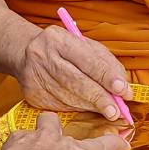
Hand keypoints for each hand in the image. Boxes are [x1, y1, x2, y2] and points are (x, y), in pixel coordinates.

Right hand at [16, 26, 132, 120]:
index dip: (107, 77)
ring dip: (91, 106)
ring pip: (69, 97)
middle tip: (117, 111)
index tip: (123, 90)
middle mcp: (43, 56)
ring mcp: (35, 76)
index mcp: (58, 38)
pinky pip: (61, 106)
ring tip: (108, 111)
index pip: (87, 60)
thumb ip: (106, 63)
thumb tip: (123, 88)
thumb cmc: (63, 49)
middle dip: (100, 98)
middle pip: (76, 82)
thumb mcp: (84, 46)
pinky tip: (87, 108)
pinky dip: (78, 109)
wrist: (25, 53)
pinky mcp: (32, 94)